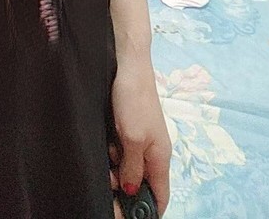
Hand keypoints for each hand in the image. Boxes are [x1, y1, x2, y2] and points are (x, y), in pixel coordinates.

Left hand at [108, 57, 171, 217]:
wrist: (127, 64)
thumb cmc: (134, 99)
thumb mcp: (133, 139)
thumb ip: (132, 168)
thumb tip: (131, 190)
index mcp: (160, 157)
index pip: (161, 195)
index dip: (149, 209)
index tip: (128, 213)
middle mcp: (152, 151)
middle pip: (140, 182)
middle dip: (124, 185)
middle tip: (109, 176)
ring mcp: (139, 138)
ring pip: (126, 166)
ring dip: (115, 166)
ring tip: (108, 151)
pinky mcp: (127, 128)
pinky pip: (119, 149)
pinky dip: (112, 150)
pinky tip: (107, 139)